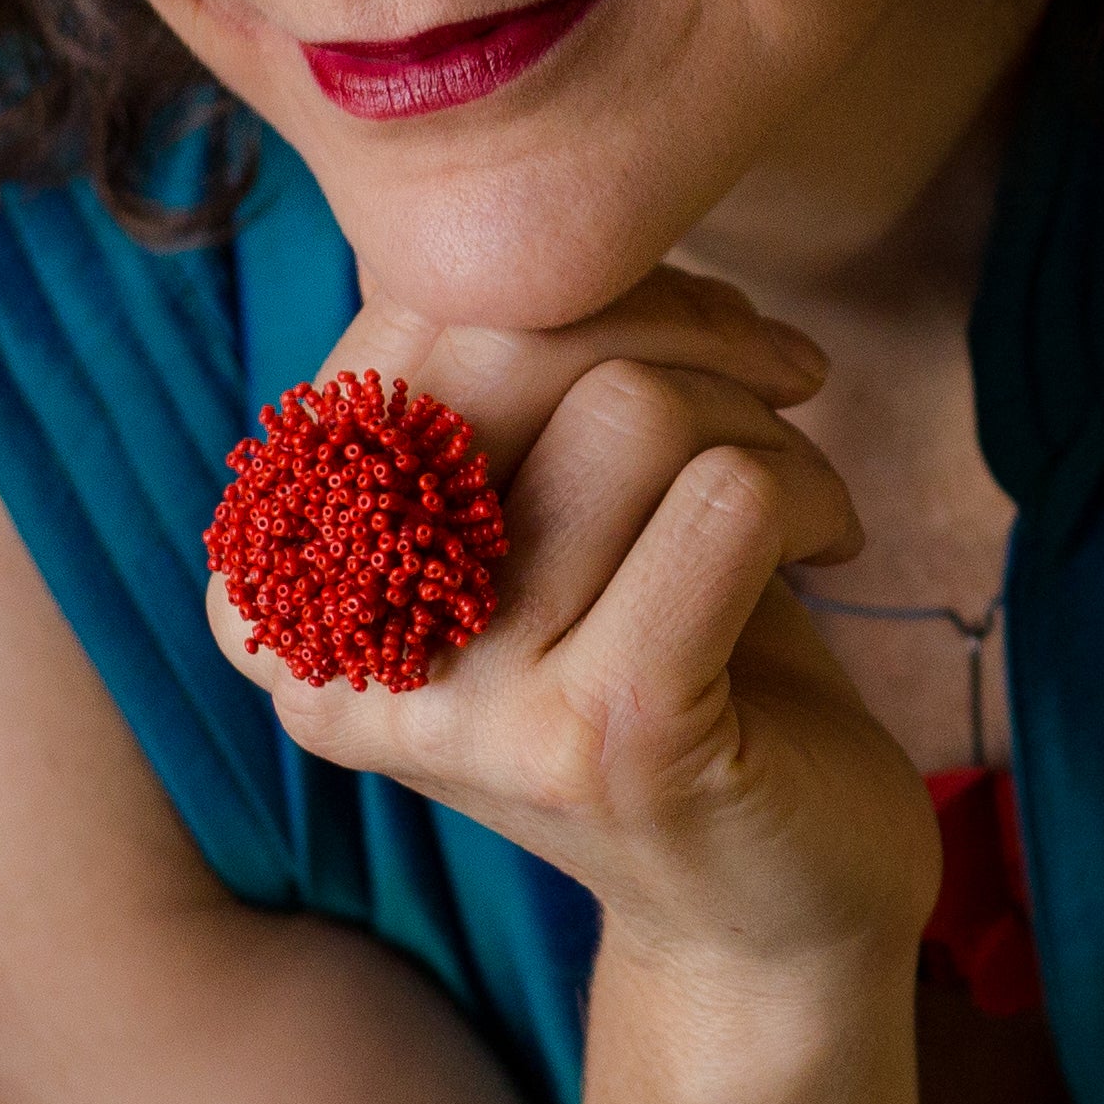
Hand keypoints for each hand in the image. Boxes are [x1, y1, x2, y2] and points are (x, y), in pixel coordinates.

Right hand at [211, 268, 937, 994]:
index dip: (579, 281)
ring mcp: (463, 711)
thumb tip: (543, 198)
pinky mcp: (603, 745)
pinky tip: (829, 549)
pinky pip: (725, 498)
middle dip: (683, 329)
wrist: (764, 905)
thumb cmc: (663, 657)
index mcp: (274, 582)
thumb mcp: (545, 503)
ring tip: (800, 501)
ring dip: (765, 430)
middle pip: (515, 343)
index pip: (414, 318)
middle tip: (782, 381)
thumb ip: (500, 370)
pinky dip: (806, 490)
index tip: (695, 324)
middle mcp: (328, 653)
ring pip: (635, 408)